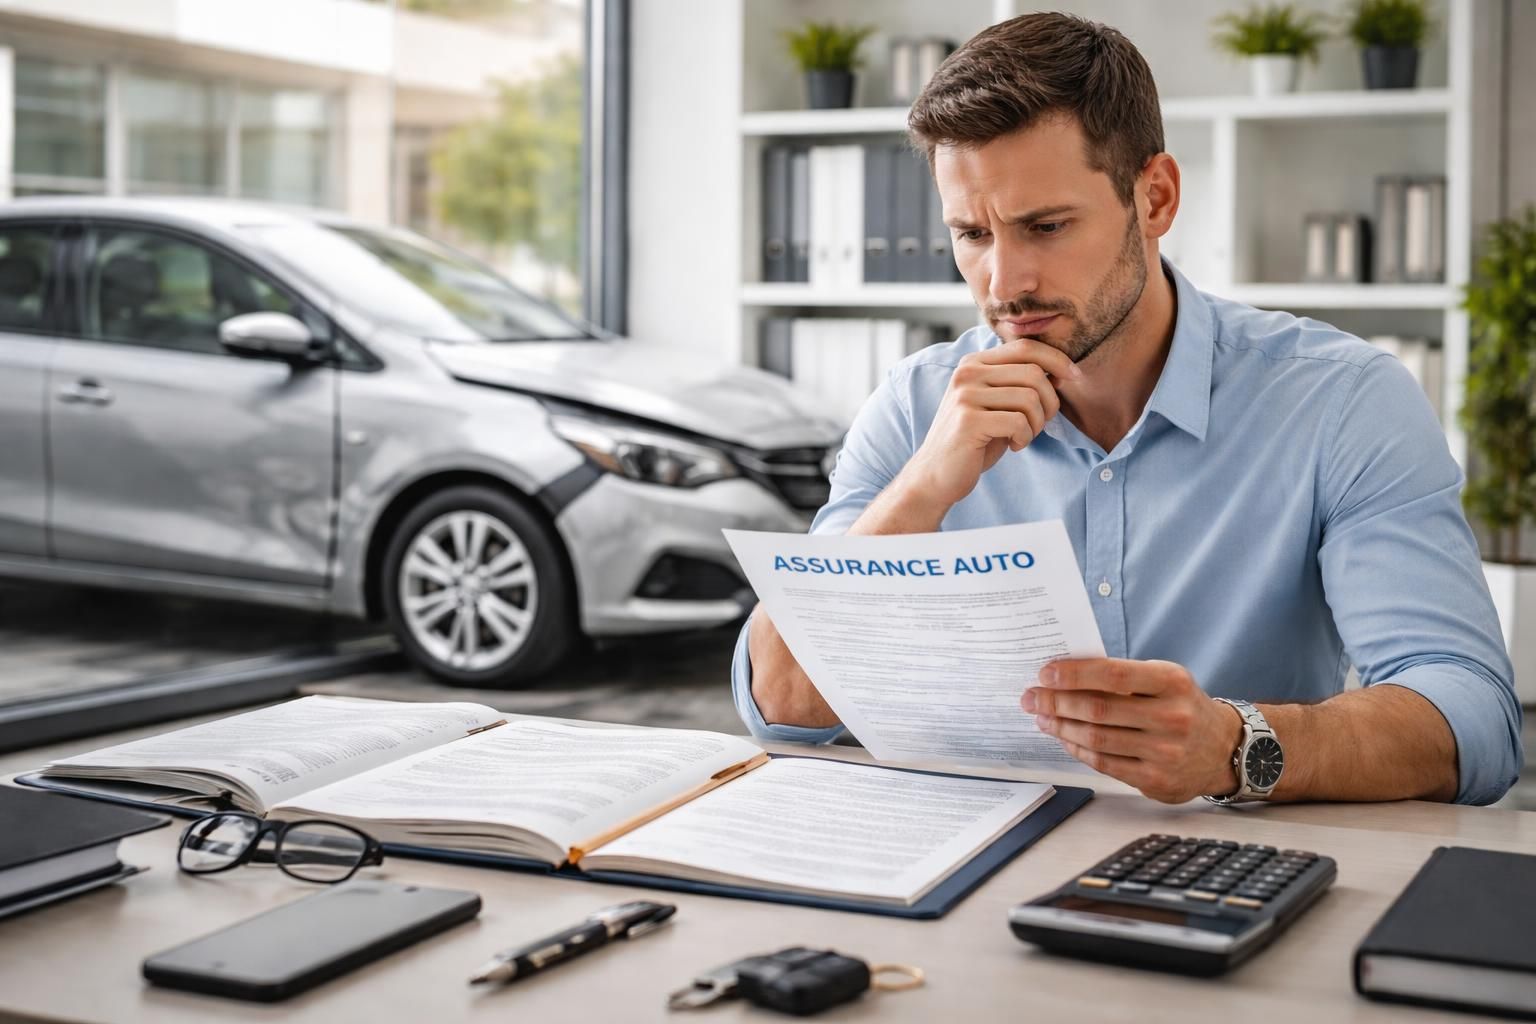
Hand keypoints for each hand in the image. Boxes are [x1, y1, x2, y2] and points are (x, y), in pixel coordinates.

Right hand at [899, 339, 1081, 510]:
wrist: (936, 475)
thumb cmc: (974, 441)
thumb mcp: (996, 404)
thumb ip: (1019, 383)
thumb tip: (1062, 369)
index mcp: (974, 363)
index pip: (1025, 347)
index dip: (1057, 359)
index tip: (1073, 378)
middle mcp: (966, 373)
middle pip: (1033, 373)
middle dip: (1049, 402)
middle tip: (1039, 424)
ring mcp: (965, 396)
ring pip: (1029, 398)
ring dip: (1036, 424)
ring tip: (1022, 436)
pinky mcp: (968, 421)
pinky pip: (1018, 422)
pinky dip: (1024, 437)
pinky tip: (1012, 445)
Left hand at [1022, 658, 1243, 803]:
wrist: (1223, 748)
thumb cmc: (1181, 706)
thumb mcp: (1164, 680)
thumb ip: (1122, 677)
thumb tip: (1064, 676)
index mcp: (1172, 682)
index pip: (1113, 675)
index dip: (1074, 675)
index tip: (1045, 673)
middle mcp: (1171, 717)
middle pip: (1098, 710)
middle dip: (1056, 702)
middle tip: (1031, 697)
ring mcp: (1165, 752)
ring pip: (1097, 739)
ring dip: (1061, 727)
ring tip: (1042, 717)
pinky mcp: (1156, 780)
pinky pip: (1104, 764)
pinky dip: (1078, 749)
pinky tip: (1064, 738)